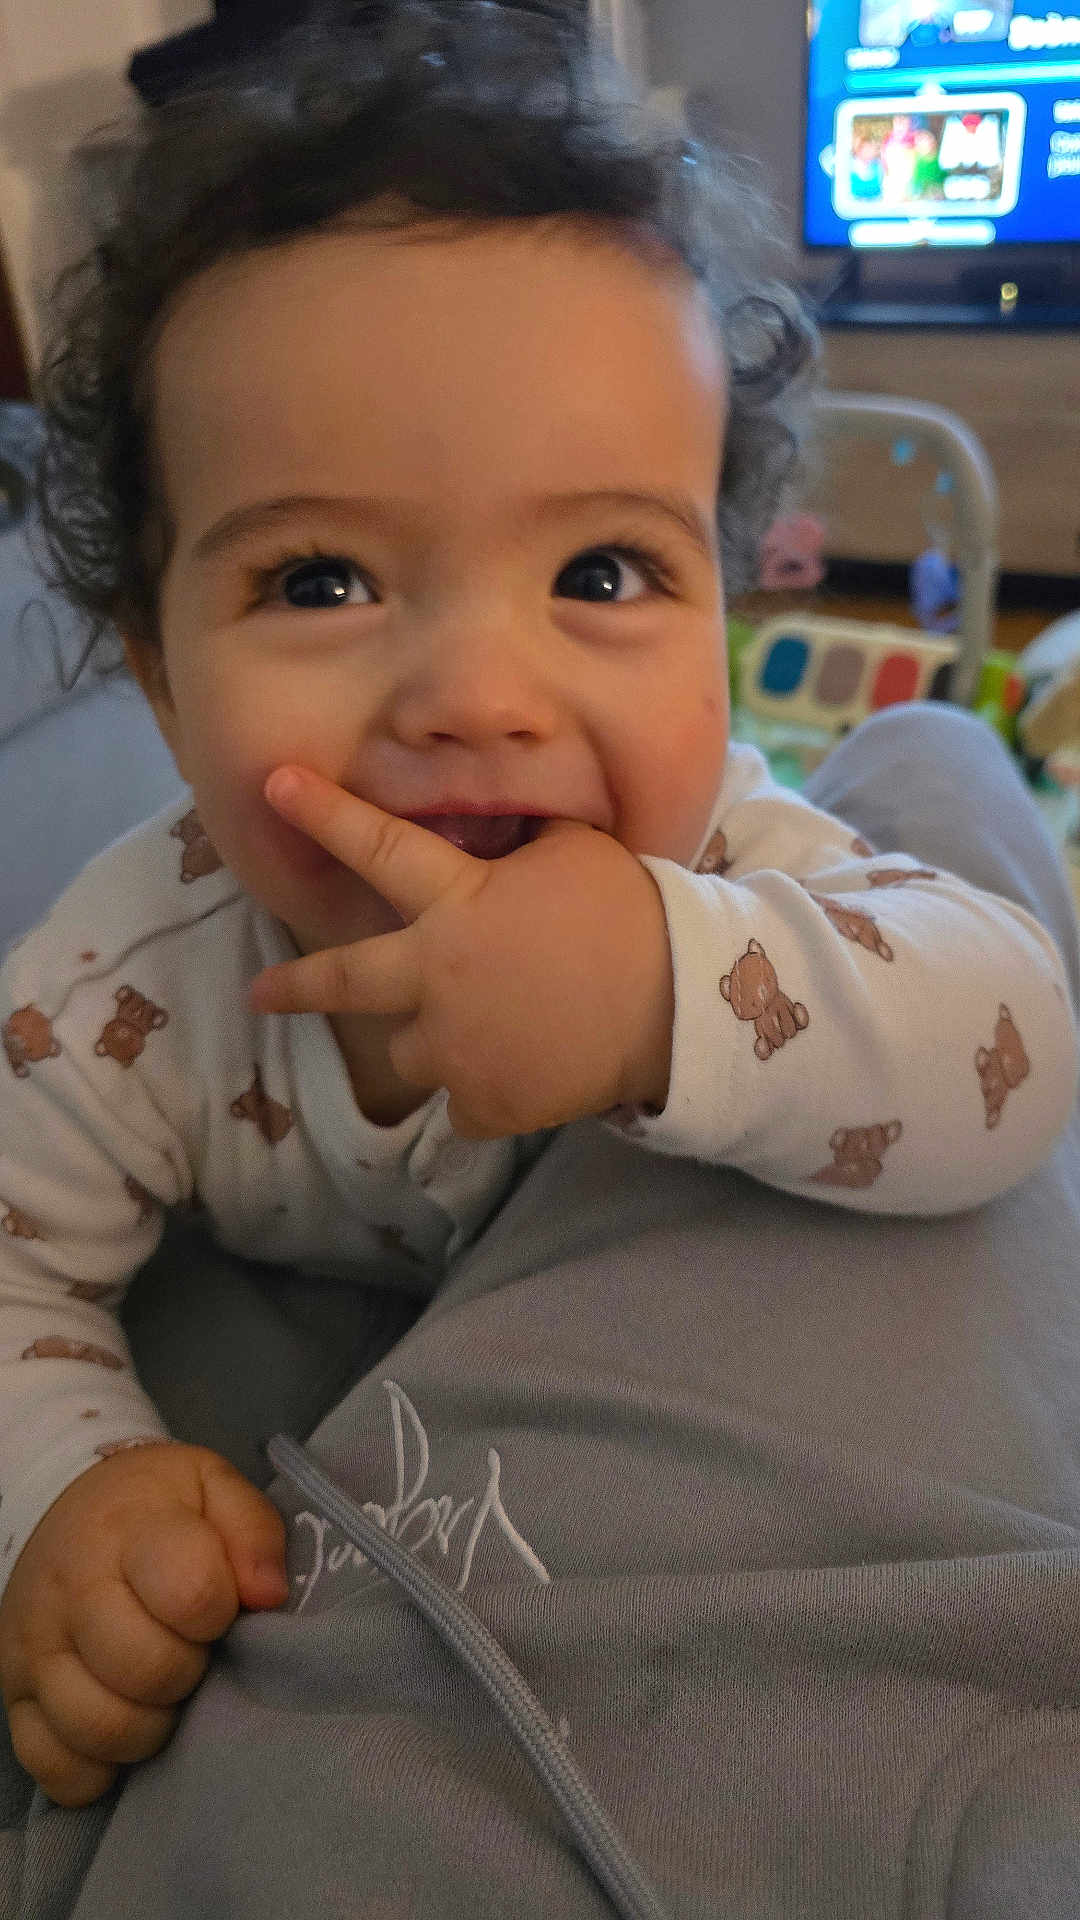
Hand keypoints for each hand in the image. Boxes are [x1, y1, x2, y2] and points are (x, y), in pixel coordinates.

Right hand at [0, 1443, 287, 1805]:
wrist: (70, 1520)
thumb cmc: (157, 1511)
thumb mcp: (214, 1489)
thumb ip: (253, 1533)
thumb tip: (269, 1596)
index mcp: (128, 1531)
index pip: (192, 1594)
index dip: (221, 1613)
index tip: (218, 1607)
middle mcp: (70, 1592)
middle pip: (147, 1671)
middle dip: (188, 1672)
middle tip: (191, 1651)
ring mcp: (32, 1650)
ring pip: (100, 1730)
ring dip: (148, 1727)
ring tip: (159, 1691)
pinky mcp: (12, 1698)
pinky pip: (56, 1769)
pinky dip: (97, 1768)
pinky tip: (120, 1727)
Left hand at [250, 767, 674, 1137]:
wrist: (676, 1008)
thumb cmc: (628, 915)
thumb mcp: (572, 852)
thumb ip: (517, 845)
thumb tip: (498, 826)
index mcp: (457, 905)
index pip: (376, 848)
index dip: (322, 814)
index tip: (271, 783)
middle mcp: (436, 977)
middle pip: (344, 981)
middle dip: (294, 986)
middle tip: (260, 993)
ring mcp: (453, 1048)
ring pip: (410, 1050)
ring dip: (435, 1038)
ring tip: (485, 1030)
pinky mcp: (481, 1103)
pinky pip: (464, 1102)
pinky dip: (485, 1089)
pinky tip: (523, 1070)